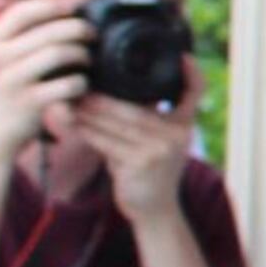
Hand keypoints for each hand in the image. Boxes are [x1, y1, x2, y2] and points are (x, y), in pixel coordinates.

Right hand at [0, 0, 88, 159]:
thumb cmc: (2, 93)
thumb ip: (17, 37)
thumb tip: (58, 11)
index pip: (22, 12)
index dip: (52, 5)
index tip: (75, 5)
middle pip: (48, 31)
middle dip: (78, 28)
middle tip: (92, 34)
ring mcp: (11, 81)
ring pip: (59, 53)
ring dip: (83, 54)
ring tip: (88, 59)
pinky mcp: (29, 104)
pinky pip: (68, 84)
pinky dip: (81, 82)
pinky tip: (82, 84)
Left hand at [71, 69, 202, 222]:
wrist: (154, 209)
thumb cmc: (147, 170)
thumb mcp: (155, 141)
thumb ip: (142, 118)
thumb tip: (104, 92)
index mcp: (184, 125)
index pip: (194, 93)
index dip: (192, 74)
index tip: (184, 57)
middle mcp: (177, 135)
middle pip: (136, 107)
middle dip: (104, 98)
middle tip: (80, 86)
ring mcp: (161, 150)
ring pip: (118, 123)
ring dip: (91, 113)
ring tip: (71, 102)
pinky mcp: (142, 164)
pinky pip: (108, 141)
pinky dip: (88, 131)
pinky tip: (73, 124)